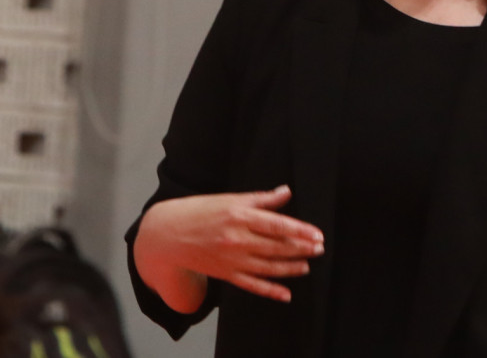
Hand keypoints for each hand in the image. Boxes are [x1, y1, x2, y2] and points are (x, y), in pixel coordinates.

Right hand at [134, 185, 323, 308]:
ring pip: (267, 267)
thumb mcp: (230, 199)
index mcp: (239, 216)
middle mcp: (237, 239)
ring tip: (307, 266)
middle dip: (301, 249)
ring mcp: (231, 259)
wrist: (167, 234)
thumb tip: (286, 191)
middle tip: (319, 249)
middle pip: (276, 246)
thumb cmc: (200, 211)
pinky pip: (251, 285)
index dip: (300, 230)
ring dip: (290, 268)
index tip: (317, 235)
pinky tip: (286, 294)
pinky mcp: (226, 274)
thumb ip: (260, 199)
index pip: (277, 225)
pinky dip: (270, 291)